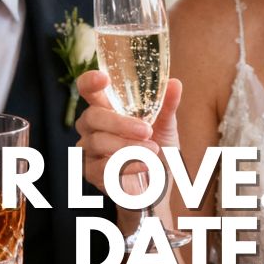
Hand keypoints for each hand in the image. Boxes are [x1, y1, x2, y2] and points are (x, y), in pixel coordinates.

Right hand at [74, 69, 182, 193]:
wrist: (159, 184)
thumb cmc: (158, 149)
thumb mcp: (166, 125)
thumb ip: (167, 105)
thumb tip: (175, 83)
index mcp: (105, 108)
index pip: (88, 90)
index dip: (90, 82)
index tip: (103, 78)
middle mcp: (92, 126)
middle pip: (92, 116)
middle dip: (120, 123)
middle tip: (146, 130)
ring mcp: (88, 150)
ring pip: (98, 142)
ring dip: (128, 146)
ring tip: (152, 150)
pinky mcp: (91, 172)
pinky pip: (103, 166)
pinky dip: (128, 164)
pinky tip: (145, 164)